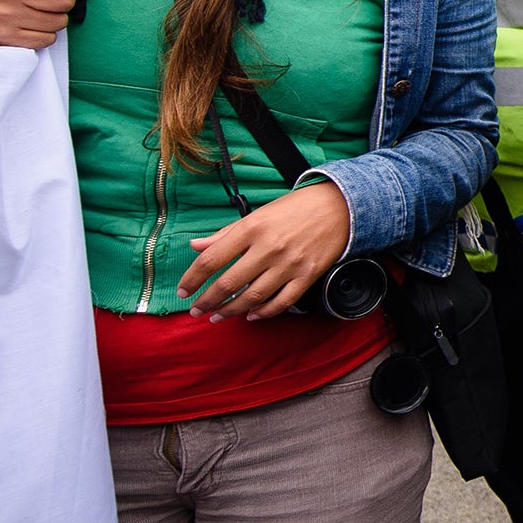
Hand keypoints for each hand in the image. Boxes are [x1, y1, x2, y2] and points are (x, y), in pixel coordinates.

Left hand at [179, 181, 351, 320]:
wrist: (339, 206)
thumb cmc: (295, 208)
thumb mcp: (257, 214)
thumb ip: (226, 234)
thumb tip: (196, 246)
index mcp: (252, 228)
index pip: (212, 259)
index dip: (193, 278)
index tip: (183, 291)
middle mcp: (269, 247)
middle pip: (229, 283)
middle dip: (208, 301)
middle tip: (197, 311)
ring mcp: (289, 264)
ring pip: (253, 297)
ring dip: (231, 311)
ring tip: (218, 317)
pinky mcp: (307, 275)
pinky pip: (282, 302)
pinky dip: (264, 312)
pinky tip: (251, 316)